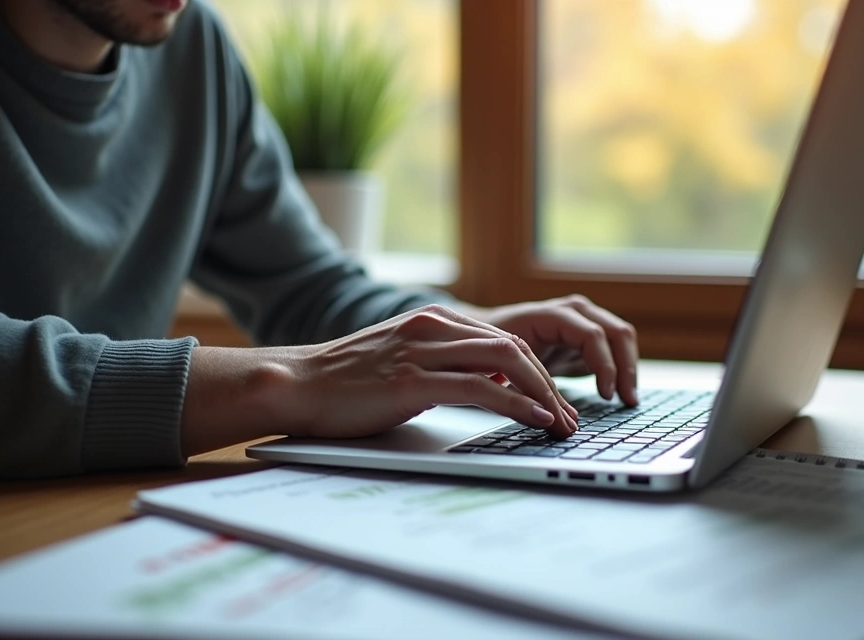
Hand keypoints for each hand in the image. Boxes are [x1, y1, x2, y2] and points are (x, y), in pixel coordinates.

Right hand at [180, 305, 578, 454]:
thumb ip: (445, 367)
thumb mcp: (403, 363)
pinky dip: (515, 404)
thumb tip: (490, 386)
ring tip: (560, 423)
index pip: (502, 339)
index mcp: (433, 320)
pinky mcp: (412, 380)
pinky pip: (480, 388)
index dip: (536, 370)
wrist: (296, 385)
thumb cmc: (345, 383)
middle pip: (513, 347)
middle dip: (549, 383)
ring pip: (505, 362)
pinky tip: (534, 419)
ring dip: (542, 394)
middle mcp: (433, 327)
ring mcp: (423, 351)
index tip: (554, 400)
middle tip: (567, 416)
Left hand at [460, 295, 638, 405]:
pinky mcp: (588, 336)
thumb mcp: (506, 366)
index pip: (592, 335)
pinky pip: (616, 348)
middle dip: (625, 367)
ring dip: (628, 368)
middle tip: (627, 401)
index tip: (605, 395)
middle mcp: (573, 311)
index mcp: (552, 315)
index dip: (603, 365)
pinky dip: (621, 370)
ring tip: (628, 401)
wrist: (486, 337)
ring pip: (622, 337)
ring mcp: (584, 319)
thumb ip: (528, 384)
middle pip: (616, 332)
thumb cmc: (492, 351)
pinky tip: (620, 395)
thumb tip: (546, 413)